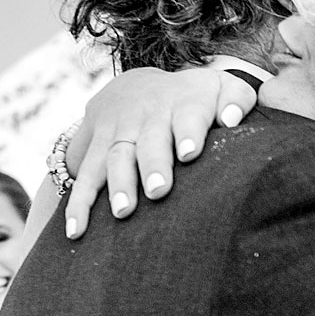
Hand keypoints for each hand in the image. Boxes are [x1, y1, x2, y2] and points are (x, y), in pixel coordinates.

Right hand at [64, 64, 258, 239]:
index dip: (187, 133)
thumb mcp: (222, 88)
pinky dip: (78, 202)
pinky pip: (83, 173)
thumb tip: (231, 119)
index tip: (190, 153)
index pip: (187, 115)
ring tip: (123, 212)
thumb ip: (236, 100)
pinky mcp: (92, 143)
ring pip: (113, 157)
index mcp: (182, 101)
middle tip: (158, 191)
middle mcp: (146, 115)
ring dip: (116, 185)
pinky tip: (78, 231)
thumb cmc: (196, 98)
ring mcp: (116, 130)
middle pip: (148, 141)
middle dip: (152, 165)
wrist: (140, 84)